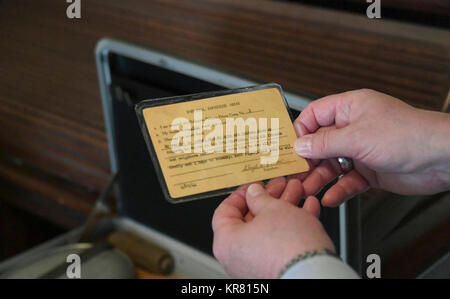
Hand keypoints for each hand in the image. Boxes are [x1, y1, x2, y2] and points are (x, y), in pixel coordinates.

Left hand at [212, 178, 333, 277]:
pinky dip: (294, 227)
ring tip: (299, 193)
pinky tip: (308, 209)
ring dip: (285, 209)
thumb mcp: (273, 209)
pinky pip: (282, 245)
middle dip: (270, 199)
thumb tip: (254, 193)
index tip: (254, 186)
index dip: (241, 194)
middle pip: (250, 220)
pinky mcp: (277, 271)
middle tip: (281, 186)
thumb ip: (260, 198)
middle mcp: (237, 259)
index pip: (225, 212)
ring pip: (269, 231)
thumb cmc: (288, 247)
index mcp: (226, 242)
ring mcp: (256, 267)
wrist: (313, 275)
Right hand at [292, 89, 449, 206]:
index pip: (314, 115)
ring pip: (331, 164)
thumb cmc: (408, 135)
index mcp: (349, 108)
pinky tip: (331, 198)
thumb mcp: (357, 137)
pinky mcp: (369, 170)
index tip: (289, 148)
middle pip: (319, 143)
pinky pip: (347, 181)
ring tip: (307, 190)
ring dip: (319, 178)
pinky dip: (338, 190)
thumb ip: (324, 142)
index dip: (300, 130)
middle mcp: (353, 128)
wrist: (441, 159)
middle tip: (293, 174)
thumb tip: (299, 144)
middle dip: (306, 160)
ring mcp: (360, 150)